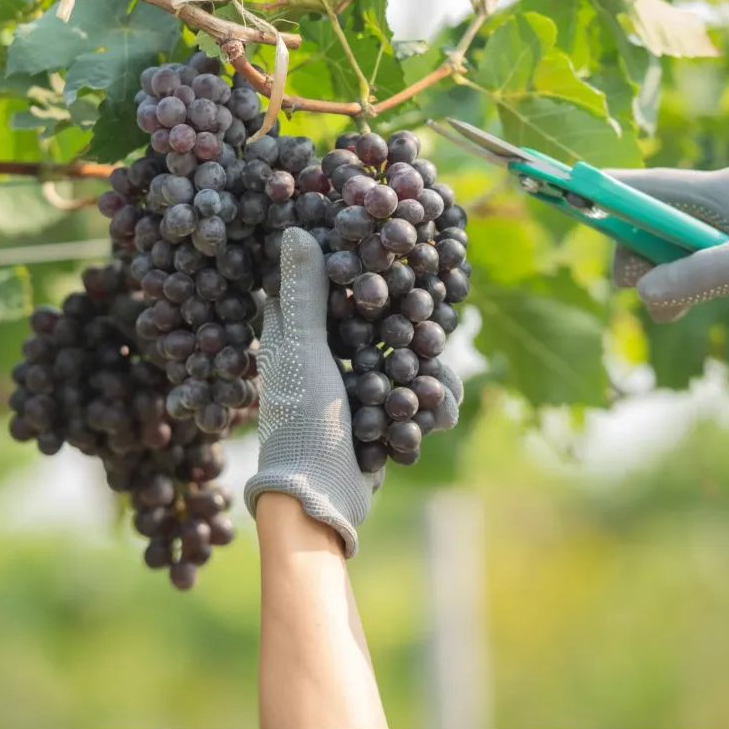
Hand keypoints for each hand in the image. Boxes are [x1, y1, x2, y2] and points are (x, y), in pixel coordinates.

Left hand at [244, 228, 461, 556]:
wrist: (320, 499)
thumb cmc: (302, 422)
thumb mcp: (302, 349)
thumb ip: (305, 292)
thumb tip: (297, 229)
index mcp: (291, 336)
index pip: (325, 284)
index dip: (353, 263)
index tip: (387, 245)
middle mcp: (319, 357)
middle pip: (374, 319)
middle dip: (408, 322)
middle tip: (431, 317)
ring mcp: (350, 387)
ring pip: (400, 358)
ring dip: (423, 371)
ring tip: (434, 388)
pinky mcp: (376, 416)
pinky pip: (410, 395)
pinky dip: (426, 403)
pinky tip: (437, 413)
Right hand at [608, 164, 728, 337]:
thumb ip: (693, 275)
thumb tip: (641, 292)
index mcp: (727, 188)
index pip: (653, 183)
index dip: (612, 192)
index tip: (576, 196)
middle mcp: (728, 203)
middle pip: (656, 223)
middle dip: (639, 255)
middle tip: (637, 287)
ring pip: (673, 251)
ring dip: (661, 280)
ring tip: (668, 310)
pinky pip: (696, 268)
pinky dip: (681, 288)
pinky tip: (681, 308)